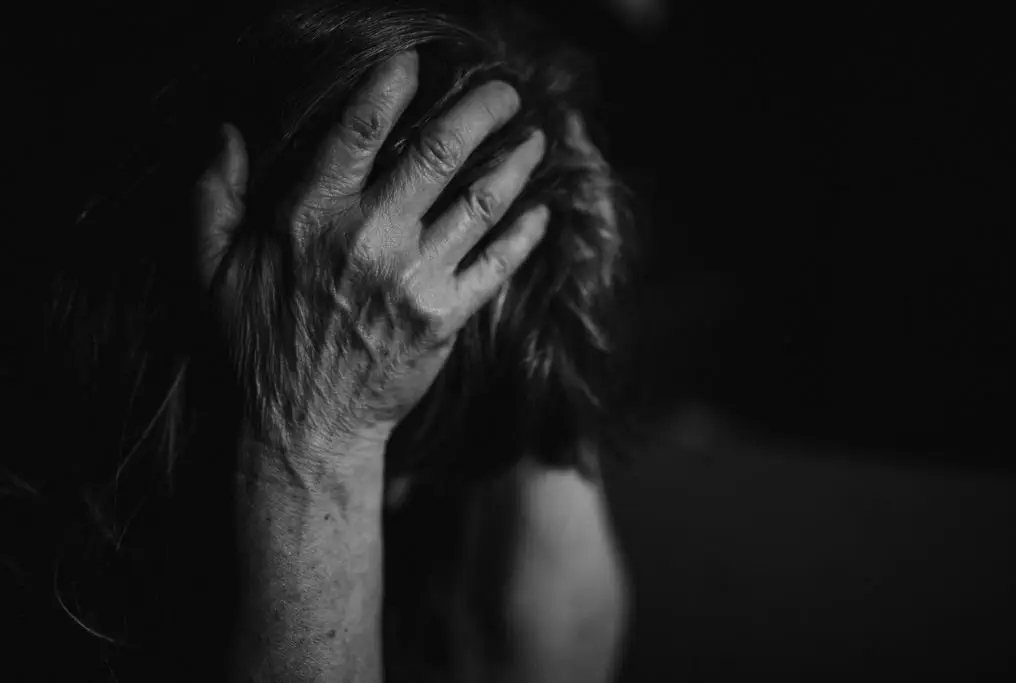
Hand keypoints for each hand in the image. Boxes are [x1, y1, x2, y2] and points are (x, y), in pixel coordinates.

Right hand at [194, 51, 548, 453]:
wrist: (308, 426)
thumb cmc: (259, 344)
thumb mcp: (212, 268)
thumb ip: (213, 195)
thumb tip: (226, 132)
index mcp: (311, 218)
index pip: (359, 131)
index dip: (392, 85)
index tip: (415, 62)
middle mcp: (369, 240)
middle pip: (438, 152)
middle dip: (480, 110)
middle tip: (504, 91)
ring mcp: (414, 279)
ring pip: (480, 202)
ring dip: (515, 163)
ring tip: (535, 138)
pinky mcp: (446, 317)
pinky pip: (497, 264)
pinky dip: (525, 234)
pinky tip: (542, 212)